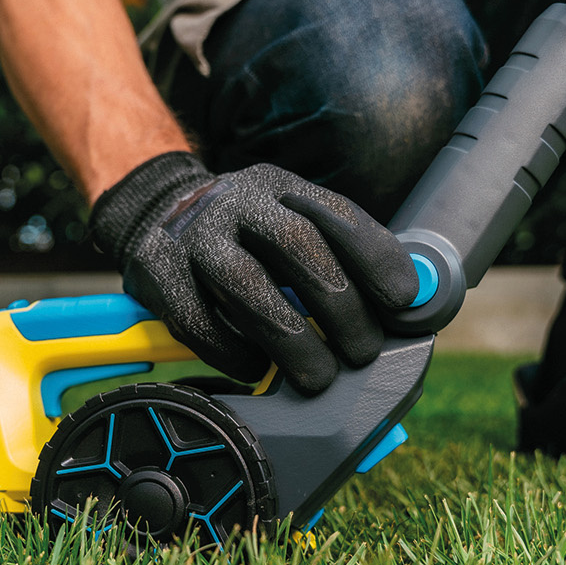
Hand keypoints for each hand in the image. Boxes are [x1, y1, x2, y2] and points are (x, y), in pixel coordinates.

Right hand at [88, 152, 418, 393]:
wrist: (155, 216)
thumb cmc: (246, 239)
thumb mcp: (287, 225)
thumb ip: (340, 256)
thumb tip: (410, 304)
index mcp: (277, 187)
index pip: (335, 214)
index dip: (375, 255)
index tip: (404, 300)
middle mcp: (234, 202)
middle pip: (295, 244)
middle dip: (339, 304)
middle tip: (363, 352)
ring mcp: (192, 235)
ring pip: (246, 285)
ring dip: (290, 338)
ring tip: (319, 377)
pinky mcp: (155, 270)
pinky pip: (197, 319)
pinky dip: (231, 351)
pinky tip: (256, 368)